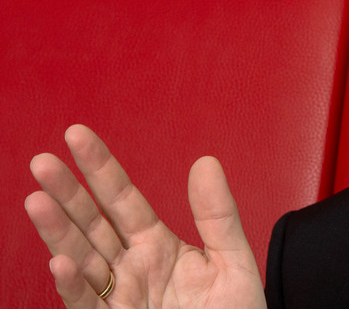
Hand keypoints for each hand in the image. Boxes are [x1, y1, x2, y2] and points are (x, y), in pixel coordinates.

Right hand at [25, 125, 266, 308]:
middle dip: (67, 193)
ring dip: (58, 232)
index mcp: (157, 246)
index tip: (77, 134)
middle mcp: (130, 268)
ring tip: (37, 201)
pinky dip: (72, 284)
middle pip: (92, 224)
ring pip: (81, 260)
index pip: (122, 199)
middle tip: (42, 161)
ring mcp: (119, 297)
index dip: (101, 168)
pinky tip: (60, 261)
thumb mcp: (232, 261)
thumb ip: (218, 215)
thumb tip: (206, 162)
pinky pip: (87, 303)